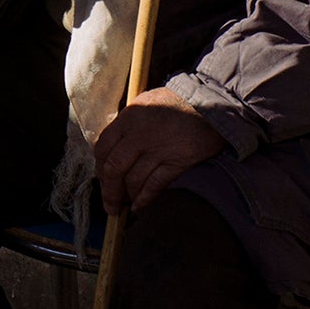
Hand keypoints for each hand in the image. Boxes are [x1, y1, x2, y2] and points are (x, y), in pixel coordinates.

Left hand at [93, 88, 224, 215]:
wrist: (210, 105)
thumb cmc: (176, 103)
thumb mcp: (144, 104)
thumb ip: (128, 125)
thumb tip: (115, 149)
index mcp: (127, 119)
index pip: (102, 148)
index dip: (99, 168)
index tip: (102, 180)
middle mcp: (138, 135)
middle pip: (114, 168)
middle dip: (109, 190)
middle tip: (109, 204)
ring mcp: (157, 149)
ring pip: (133, 179)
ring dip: (127, 196)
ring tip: (125, 206)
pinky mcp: (176, 161)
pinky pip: (154, 184)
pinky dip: (144, 198)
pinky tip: (139, 206)